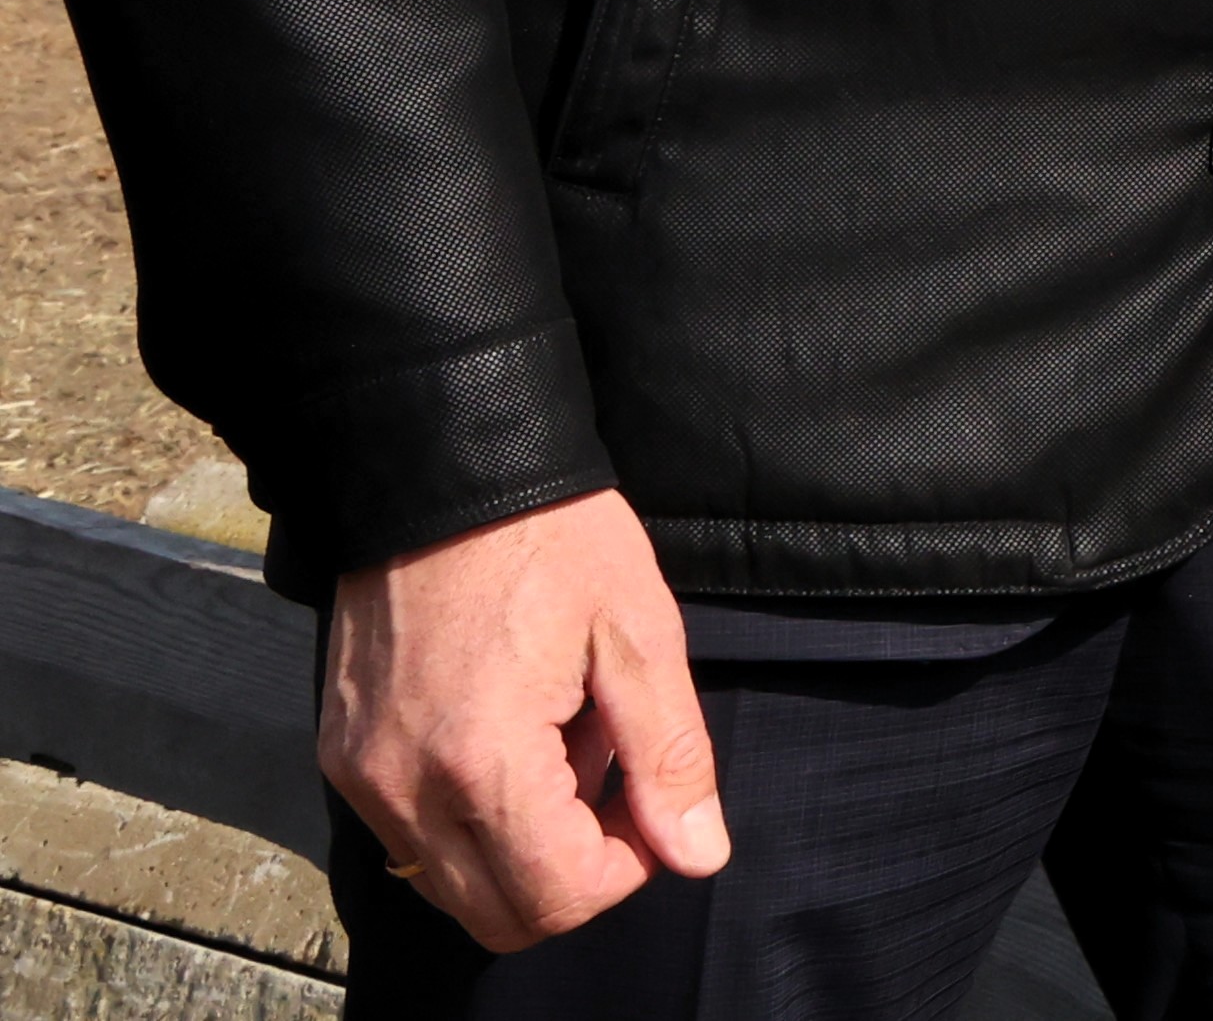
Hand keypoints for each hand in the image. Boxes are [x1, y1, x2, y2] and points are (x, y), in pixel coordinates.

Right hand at [322, 489, 727, 948]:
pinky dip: (471, 817)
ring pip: (450, 885)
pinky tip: (510, 732)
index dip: (625, 868)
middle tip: (611, 779)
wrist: (446, 471)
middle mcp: (402, 789)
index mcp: (482, 762)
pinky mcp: (342, 757)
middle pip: (498, 915)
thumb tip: (697, 853)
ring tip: (562, 740)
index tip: (649, 802)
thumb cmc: (552, 539)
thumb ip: (668, 756)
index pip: (557, 897)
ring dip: (520, 845)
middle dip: (573, 871)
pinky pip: (412, 837)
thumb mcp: (639, 633)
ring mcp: (360, 777)